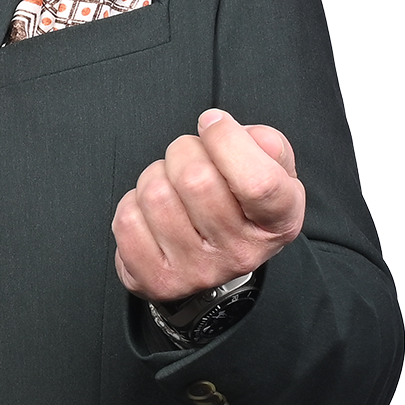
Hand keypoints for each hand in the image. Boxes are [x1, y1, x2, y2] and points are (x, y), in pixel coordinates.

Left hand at [113, 110, 304, 303]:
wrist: (215, 260)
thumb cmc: (241, 208)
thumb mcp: (273, 171)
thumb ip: (267, 144)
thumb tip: (236, 132)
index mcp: (277, 222)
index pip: (257, 181)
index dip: (227, 140)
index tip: (213, 125)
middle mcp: (239, 253)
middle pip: (196, 179)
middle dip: (184, 150)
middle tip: (189, 158)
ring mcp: (195, 270)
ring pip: (156, 195)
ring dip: (156, 175)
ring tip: (172, 186)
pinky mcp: (156, 279)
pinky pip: (127, 220)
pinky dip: (133, 203)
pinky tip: (154, 212)